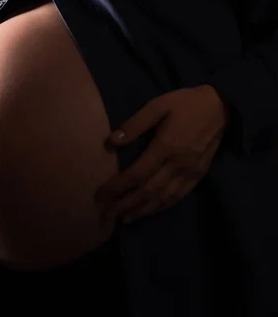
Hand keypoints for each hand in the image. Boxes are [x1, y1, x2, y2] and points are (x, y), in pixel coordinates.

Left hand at [96, 85, 229, 222]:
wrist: (222, 106)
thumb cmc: (185, 103)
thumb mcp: (157, 106)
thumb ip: (135, 124)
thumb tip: (111, 141)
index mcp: (165, 147)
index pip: (137, 174)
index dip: (117, 187)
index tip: (101, 194)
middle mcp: (178, 165)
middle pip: (148, 191)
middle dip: (125, 204)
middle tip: (106, 213)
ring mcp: (190, 172)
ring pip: (163, 198)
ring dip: (142, 210)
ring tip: (123, 218)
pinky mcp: (199, 175)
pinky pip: (178, 196)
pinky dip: (161, 207)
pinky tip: (149, 211)